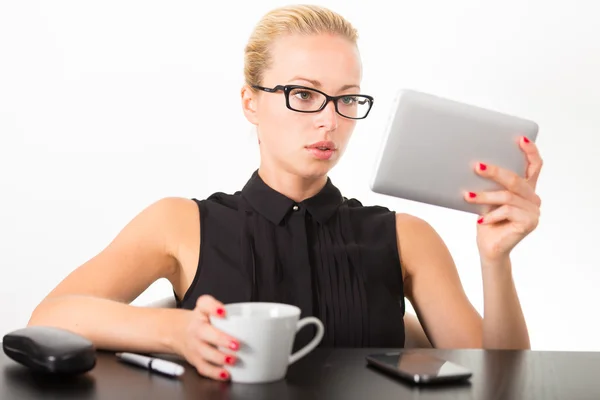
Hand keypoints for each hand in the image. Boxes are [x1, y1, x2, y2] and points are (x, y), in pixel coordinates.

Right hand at [174, 295, 238, 380]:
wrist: (179, 333)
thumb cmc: (199, 320)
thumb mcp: (205, 307)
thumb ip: (216, 305)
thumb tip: (230, 313)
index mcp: (200, 315)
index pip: (204, 306)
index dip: (213, 308)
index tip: (223, 312)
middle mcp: (196, 331)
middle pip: (205, 334)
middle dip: (221, 340)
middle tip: (236, 344)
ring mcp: (195, 347)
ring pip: (205, 354)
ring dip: (220, 359)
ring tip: (233, 360)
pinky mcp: (196, 361)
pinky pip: (204, 368)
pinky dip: (215, 373)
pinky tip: (226, 374)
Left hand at [464, 136, 542, 262]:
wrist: (489, 248)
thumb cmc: (487, 221)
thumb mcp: (487, 199)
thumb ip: (489, 185)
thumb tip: (474, 166)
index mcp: (526, 189)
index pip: (534, 166)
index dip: (530, 151)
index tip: (520, 139)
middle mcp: (533, 198)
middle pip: (516, 179)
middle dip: (495, 172)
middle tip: (477, 167)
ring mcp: (534, 211)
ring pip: (508, 196)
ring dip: (485, 196)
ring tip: (467, 196)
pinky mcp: (530, 222)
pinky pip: (508, 211)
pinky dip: (492, 214)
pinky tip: (481, 220)